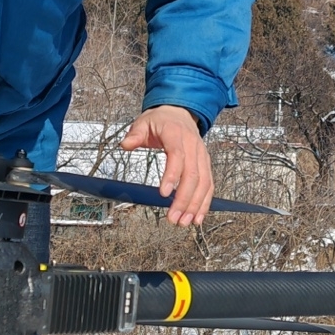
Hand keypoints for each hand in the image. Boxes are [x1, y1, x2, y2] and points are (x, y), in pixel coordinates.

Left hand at [122, 105, 212, 226]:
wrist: (180, 113)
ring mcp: (202, 156)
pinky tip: (197, 217)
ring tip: (184, 222)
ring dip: (195, 205)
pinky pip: (209, 185)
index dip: (172, 175)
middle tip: (173, 217)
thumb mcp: (144, 122)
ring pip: (204, 182)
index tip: (163, 193)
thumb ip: (135, 135)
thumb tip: (126, 144)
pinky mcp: (205, 165)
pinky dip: (204, 202)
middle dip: (184, 199)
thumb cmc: (162, 120)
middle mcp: (193, 146)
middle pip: (193, 174)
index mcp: (176, 134)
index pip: (177, 155)